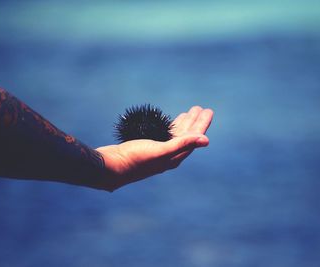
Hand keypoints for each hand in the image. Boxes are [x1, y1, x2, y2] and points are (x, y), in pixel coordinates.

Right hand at [96, 106, 213, 190]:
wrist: (112, 167)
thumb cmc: (135, 159)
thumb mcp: (161, 150)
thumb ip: (183, 144)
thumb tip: (206, 140)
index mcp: (175, 157)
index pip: (193, 138)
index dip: (202, 125)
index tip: (208, 111)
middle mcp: (168, 155)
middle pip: (186, 135)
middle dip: (194, 122)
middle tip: (201, 108)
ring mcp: (158, 151)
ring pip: (175, 134)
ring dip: (183, 123)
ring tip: (189, 112)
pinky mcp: (147, 147)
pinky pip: (164, 134)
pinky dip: (170, 126)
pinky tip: (169, 121)